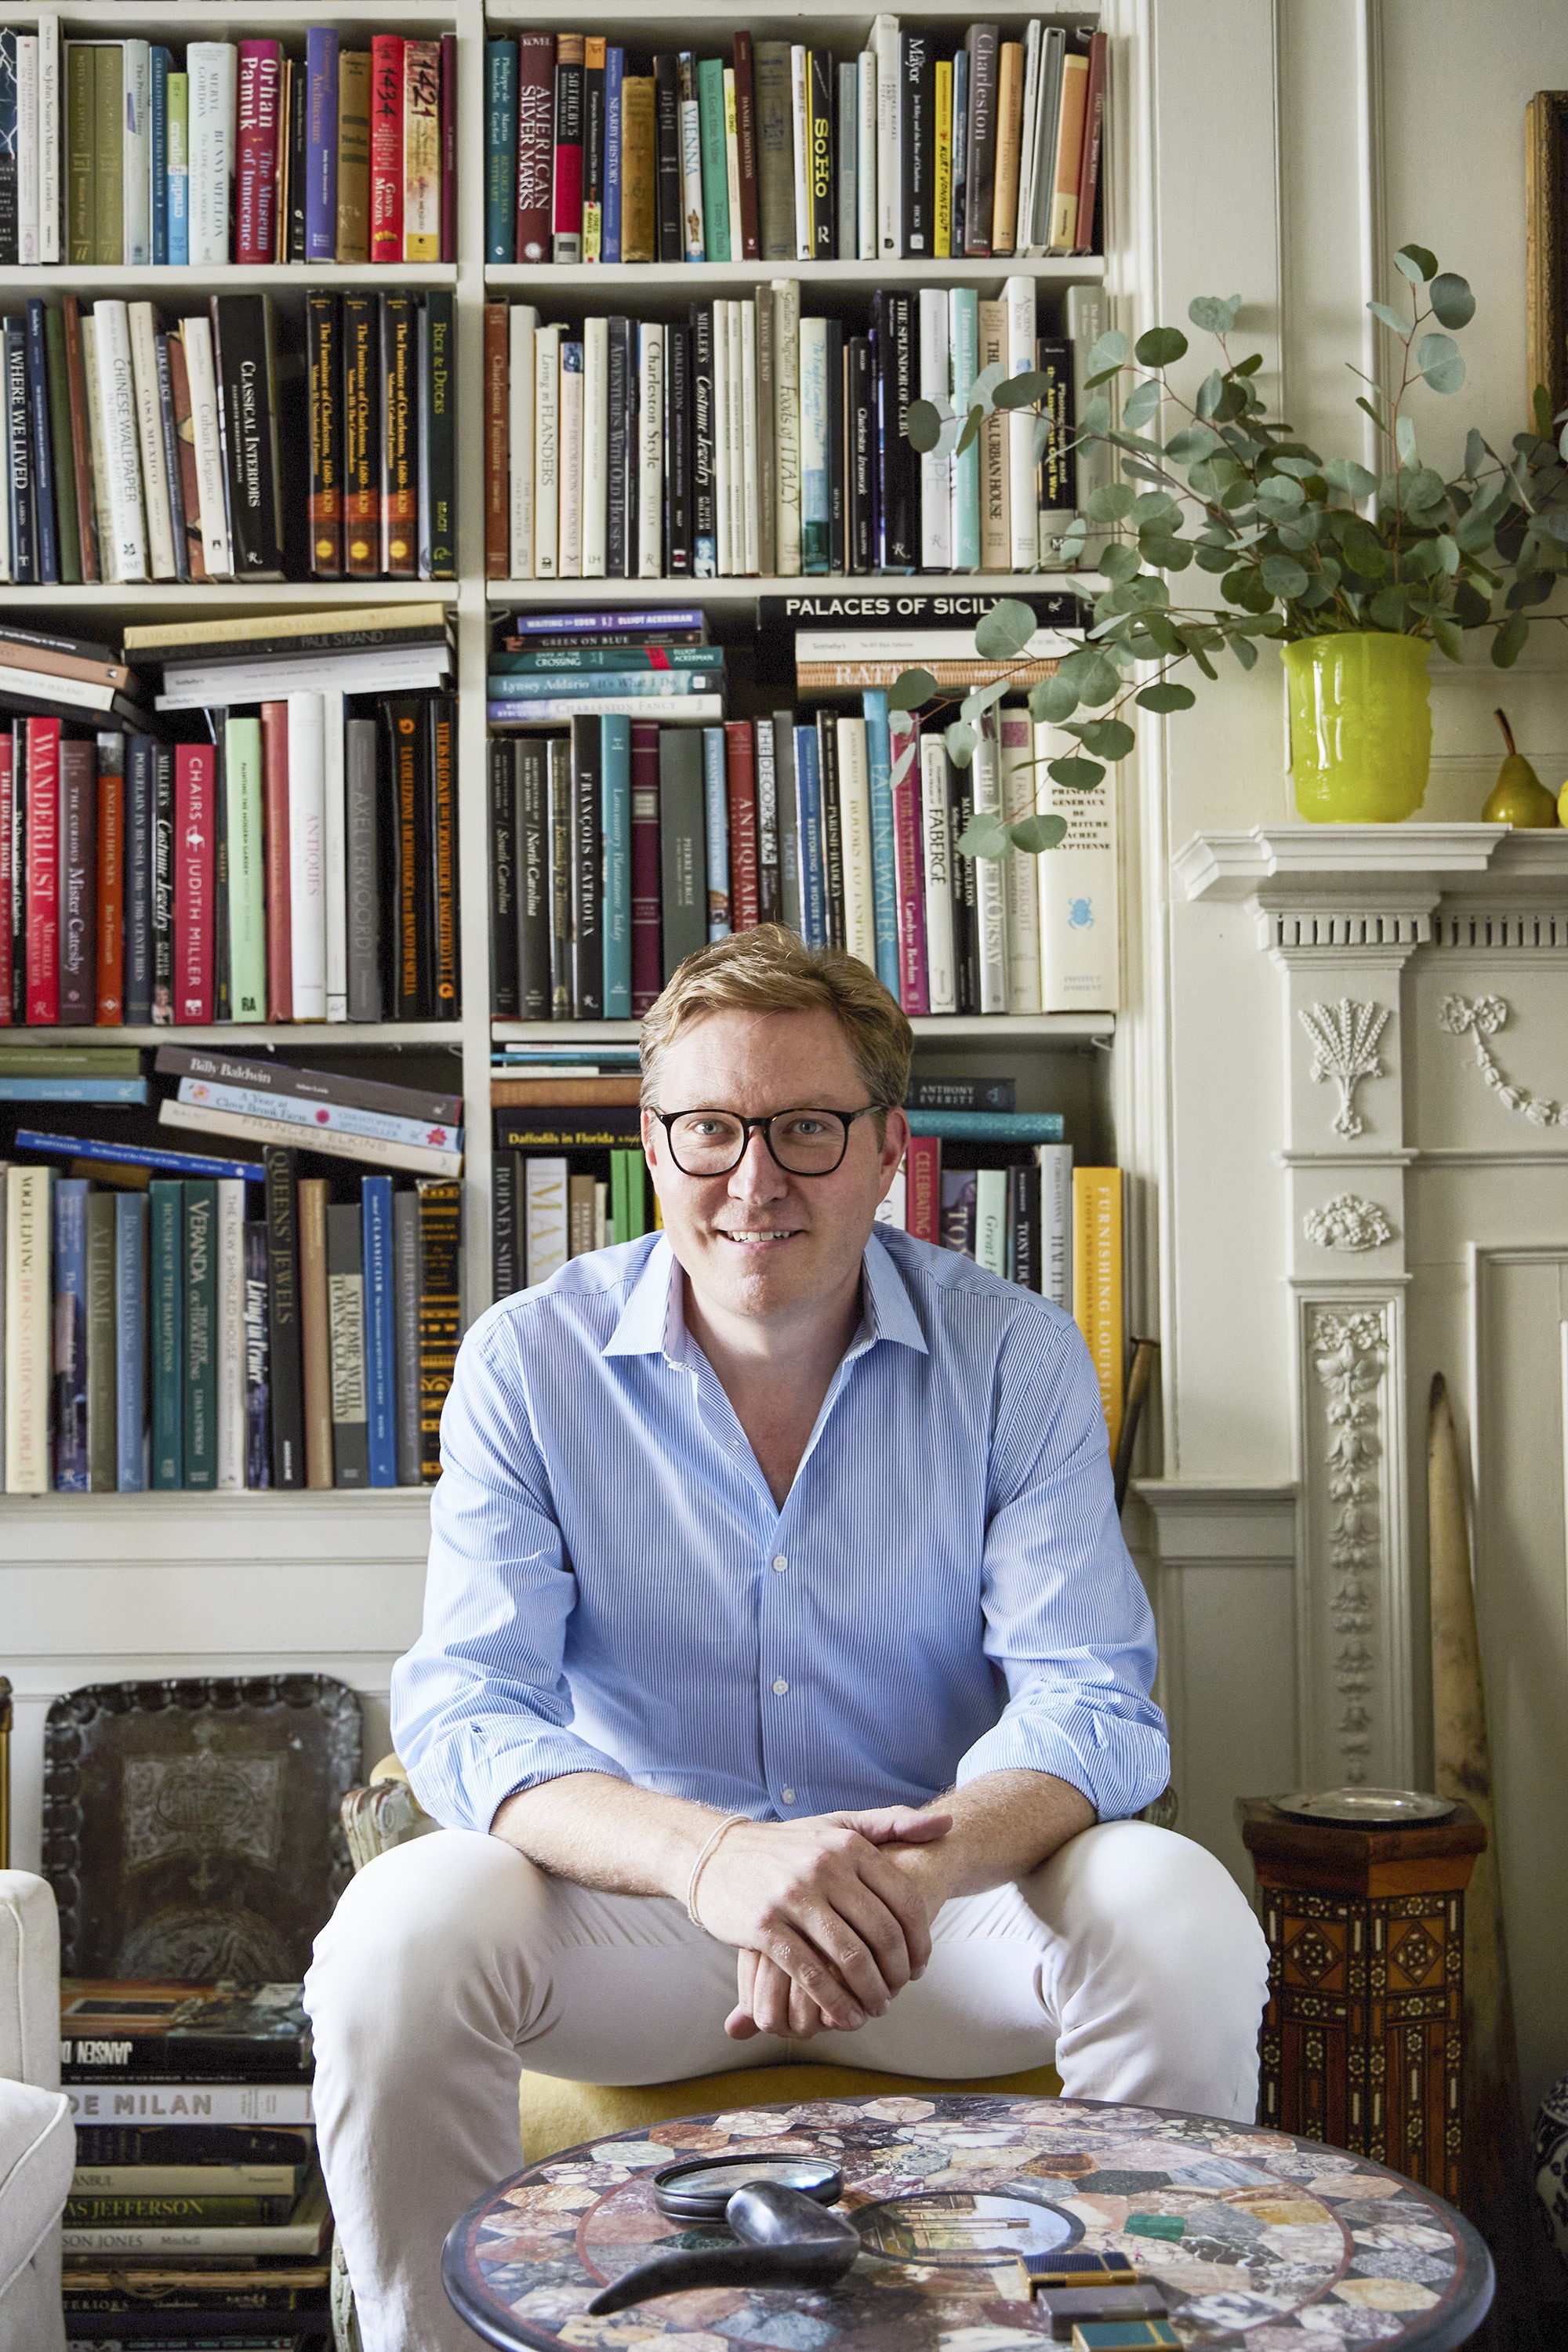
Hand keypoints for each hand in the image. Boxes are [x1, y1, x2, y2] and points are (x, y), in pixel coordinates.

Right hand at [713, 1807, 951, 2040]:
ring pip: (850, 1958)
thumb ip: (892, 1822)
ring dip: (871, 1993)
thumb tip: (947, 1823)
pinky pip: (810, 1974)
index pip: (903, 1901)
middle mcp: (824, 1868)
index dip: (920, 1942)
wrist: (713, 1854)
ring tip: (875, 2009)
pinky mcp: (764, 1927)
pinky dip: (835, 2002)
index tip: (920, 1967)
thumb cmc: (785, 1846)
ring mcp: (793, 1897)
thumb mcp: (837, 1826)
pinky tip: (844, 2016)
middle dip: (898, 1973)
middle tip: (899, 1993)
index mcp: (848, 1845)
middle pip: (882, 1934)